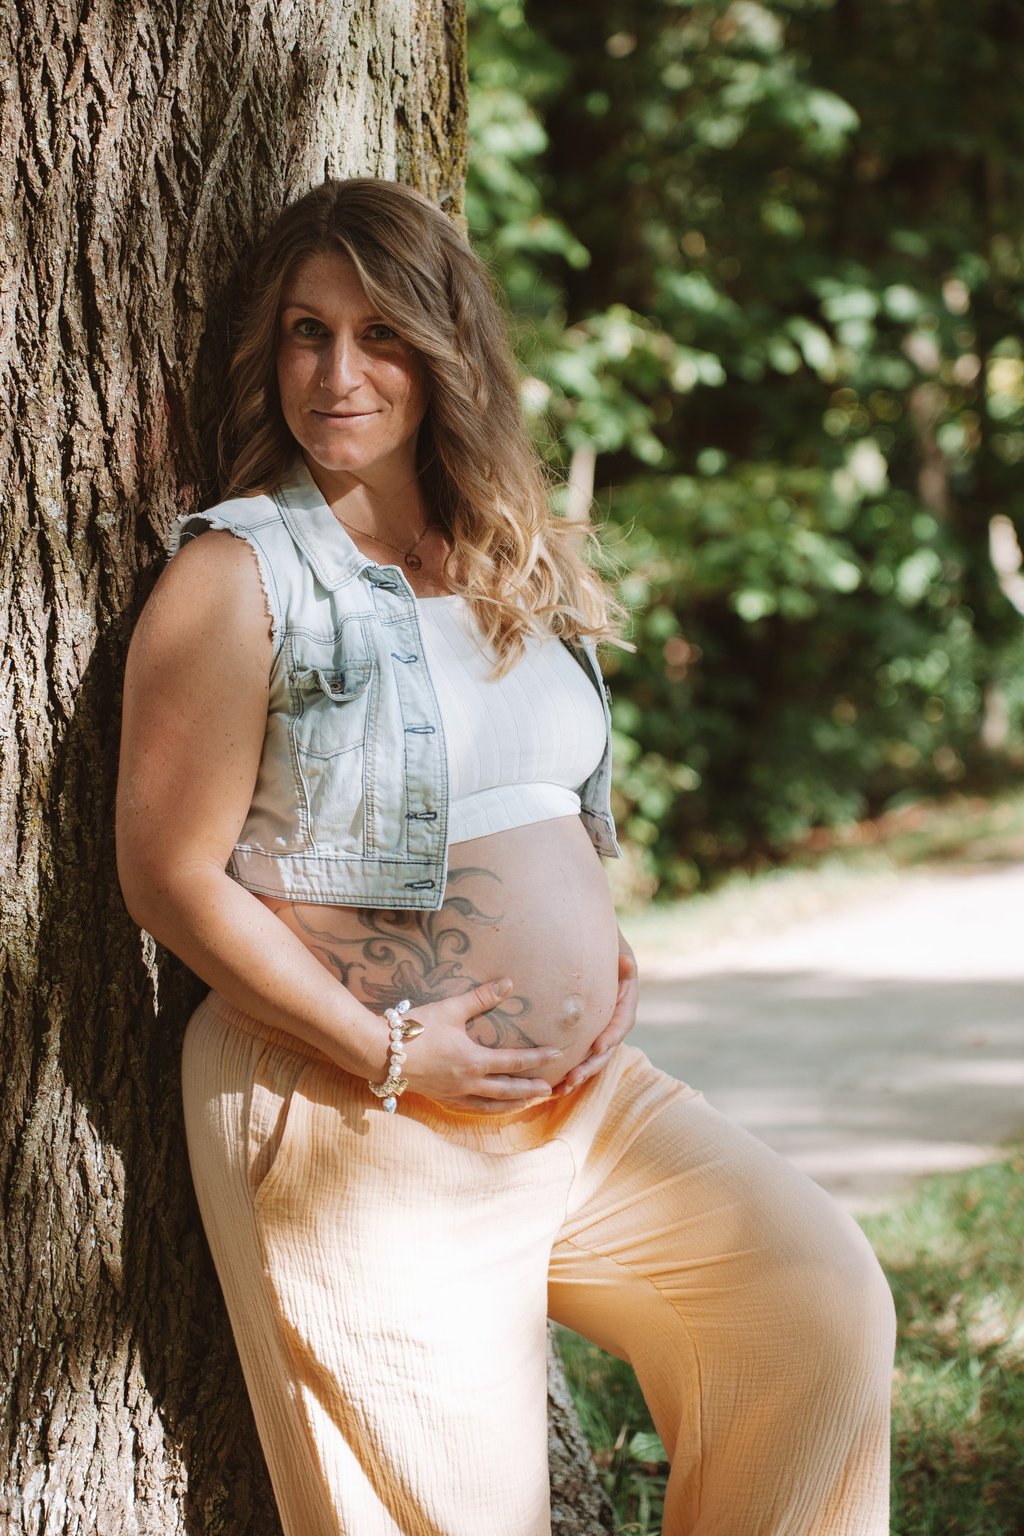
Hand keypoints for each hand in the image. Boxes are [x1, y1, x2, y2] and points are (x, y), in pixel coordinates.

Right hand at [397, 979, 562, 1113]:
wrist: (380, 1053)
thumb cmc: (416, 1029)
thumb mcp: (451, 1009)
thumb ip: (481, 998)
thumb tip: (507, 983)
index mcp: (474, 1061)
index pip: (515, 1061)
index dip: (538, 1058)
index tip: (557, 1054)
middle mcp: (468, 1082)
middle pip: (508, 1089)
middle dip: (531, 1089)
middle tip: (551, 1089)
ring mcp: (454, 1094)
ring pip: (491, 1105)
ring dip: (512, 1104)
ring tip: (528, 1103)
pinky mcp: (441, 1098)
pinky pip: (471, 1109)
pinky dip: (488, 1110)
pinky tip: (491, 1108)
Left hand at [550, 930, 638, 1097]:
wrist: (581, 932)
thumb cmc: (599, 938)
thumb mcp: (614, 944)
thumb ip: (619, 958)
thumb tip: (625, 965)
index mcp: (625, 998)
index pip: (622, 1022)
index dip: (611, 1036)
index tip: (598, 1047)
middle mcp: (613, 1015)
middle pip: (606, 1047)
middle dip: (591, 1065)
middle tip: (573, 1079)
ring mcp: (598, 1025)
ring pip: (591, 1055)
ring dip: (579, 1073)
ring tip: (562, 1088)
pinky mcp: (582, 1030)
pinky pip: (577, 1052)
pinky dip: (568, 1068)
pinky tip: (552, 1084)